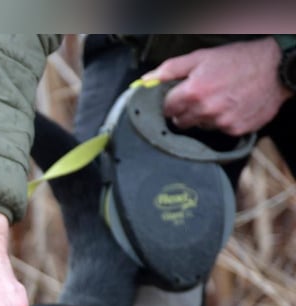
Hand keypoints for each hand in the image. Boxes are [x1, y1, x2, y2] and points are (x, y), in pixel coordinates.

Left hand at [142, 36, 293, 135]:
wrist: (275, 69)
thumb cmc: (238, 60)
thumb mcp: (200, 58)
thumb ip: (170, 70)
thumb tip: (146, 79)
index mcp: (193, 92)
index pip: (167, 108)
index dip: (172, 102)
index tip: (179, 97)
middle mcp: (205, 110)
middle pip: (180, 122)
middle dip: (185, 111)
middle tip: (200, 98)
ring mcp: (221, 122)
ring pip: (200, 127)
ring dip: (204, 117)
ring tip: (219, 100)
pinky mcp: (235, 130)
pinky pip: (219, 130)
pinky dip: (222, 121)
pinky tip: (231, 107)